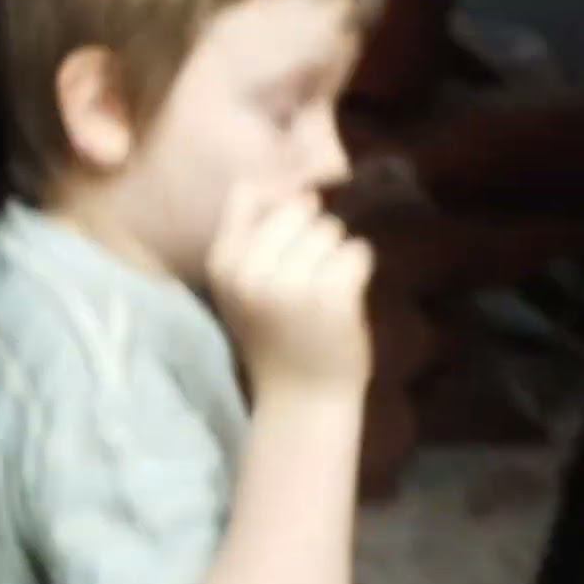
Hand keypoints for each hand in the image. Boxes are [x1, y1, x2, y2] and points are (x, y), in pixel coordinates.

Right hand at [208, 182, 374, 395]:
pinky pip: (358, 252)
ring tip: (323, 293)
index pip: (249, 191)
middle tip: (307, 274)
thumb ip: (256, 235)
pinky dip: (360, 271)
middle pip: (300, 207)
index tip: (296, 220)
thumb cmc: (275, 335)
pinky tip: (345, 300)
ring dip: (337, 255)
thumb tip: (302, 185)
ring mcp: (290, 284)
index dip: (280, 195)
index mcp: (223, 262)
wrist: (301, 398)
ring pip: (332, 230)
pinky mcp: (331, 297)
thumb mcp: (242, 285)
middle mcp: (250, 271)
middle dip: (314, 232)